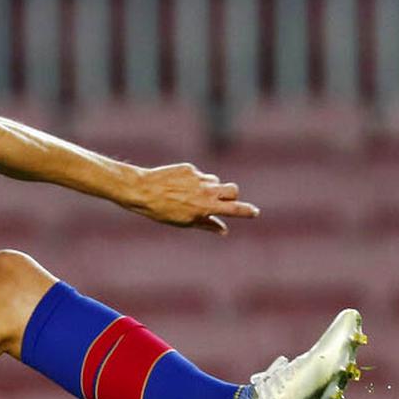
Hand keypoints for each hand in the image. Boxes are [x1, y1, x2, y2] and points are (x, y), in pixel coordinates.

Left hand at [124, 163, 259, 234]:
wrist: (143, 191)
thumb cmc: (163, 211)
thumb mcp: (186, 222)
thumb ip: (207, 224)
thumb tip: (224, 230)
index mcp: (207, 207)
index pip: (235, 208)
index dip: (247, 211)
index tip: (255, 212)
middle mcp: (206, 190)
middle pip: (232, 189)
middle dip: (232, 195)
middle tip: (222, 200)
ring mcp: (199, 178)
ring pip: (215, 181)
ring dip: (210, 188)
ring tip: (190, 195)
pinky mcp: (190, 168)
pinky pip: (199, 175)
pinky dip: (194, 181)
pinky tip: (178, 186)